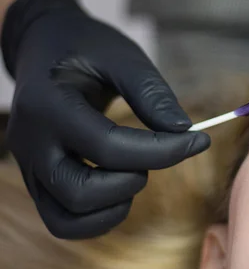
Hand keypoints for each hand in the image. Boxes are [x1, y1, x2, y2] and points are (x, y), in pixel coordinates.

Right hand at [1, 0, 209, 238]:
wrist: (44, 47)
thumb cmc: (86, 47)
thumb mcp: (122, 56)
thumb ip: (151, 93)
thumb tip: (184, 131)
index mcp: (49, 104)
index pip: (107, 146)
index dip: (161, 150)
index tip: (199, 140)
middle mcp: (31, 142)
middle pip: (81, 191)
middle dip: (133, 180)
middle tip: (159, 153)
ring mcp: (29, 166)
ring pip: (69, 216)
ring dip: (115, 205)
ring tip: (138, 172)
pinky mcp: (37, 180)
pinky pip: (62, 221)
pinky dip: (97, 219)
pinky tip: (123, 191)